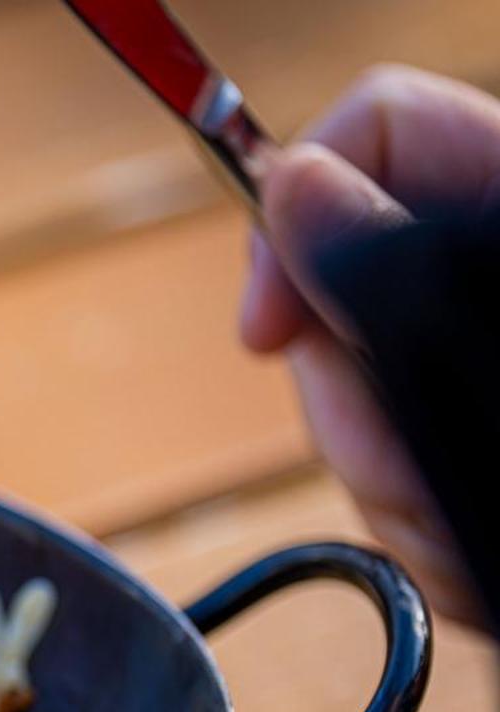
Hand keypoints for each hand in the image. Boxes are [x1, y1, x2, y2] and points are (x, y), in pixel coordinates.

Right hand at [238, 64, 499, 625]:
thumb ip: (383, 265)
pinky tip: (477, 549)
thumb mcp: (476, 350)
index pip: (380, 131)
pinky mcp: (475, 451)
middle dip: (353, 407)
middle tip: (405, 467)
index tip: (265, 333)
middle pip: (347, 291)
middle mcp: (491, 281)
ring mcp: (481, 371)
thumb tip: (293, 189)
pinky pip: (404, 482)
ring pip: (365, 406)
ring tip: (464, 523)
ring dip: (397, 489)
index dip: (295, 212)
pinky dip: (433, 537)